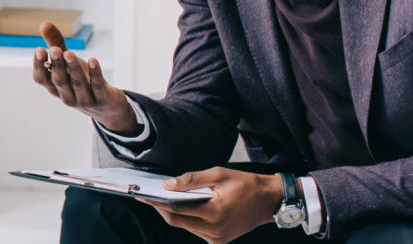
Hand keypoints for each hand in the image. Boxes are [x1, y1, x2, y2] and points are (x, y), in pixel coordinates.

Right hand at [31, 21, 137, 133]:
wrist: (107, 107)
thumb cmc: (83, 80)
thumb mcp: (69, 63)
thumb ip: (56, 44)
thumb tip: (44, 23)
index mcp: (55, 87)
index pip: (41, 79)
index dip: (39, 65)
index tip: (39, 49)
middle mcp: (67, 96)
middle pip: (59, 81)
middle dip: (57, 65)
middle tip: (54, 50)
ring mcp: (85, 100)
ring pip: (77, 85)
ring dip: (73, 69)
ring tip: (69, 53)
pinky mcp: (103, 99)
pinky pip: (98, 86)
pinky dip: (95, 73)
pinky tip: (93, 60)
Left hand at [139, 167, 284, 243]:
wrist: (269, 200)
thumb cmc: (246, 184)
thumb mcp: (218, 174)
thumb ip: (191, 180)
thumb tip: (167, 185)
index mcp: (215, 213)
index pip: (176, 210)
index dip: (157, 202)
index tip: (143, 195)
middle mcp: (215, 230)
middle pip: (177, 222)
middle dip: (161, 209)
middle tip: (148, 197)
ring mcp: (217, 239)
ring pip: (186, 227)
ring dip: (175, 215)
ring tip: (163, 200)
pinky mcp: (220, 242)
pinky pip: (196, 231)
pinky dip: (188, 220)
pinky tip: (184, 208)